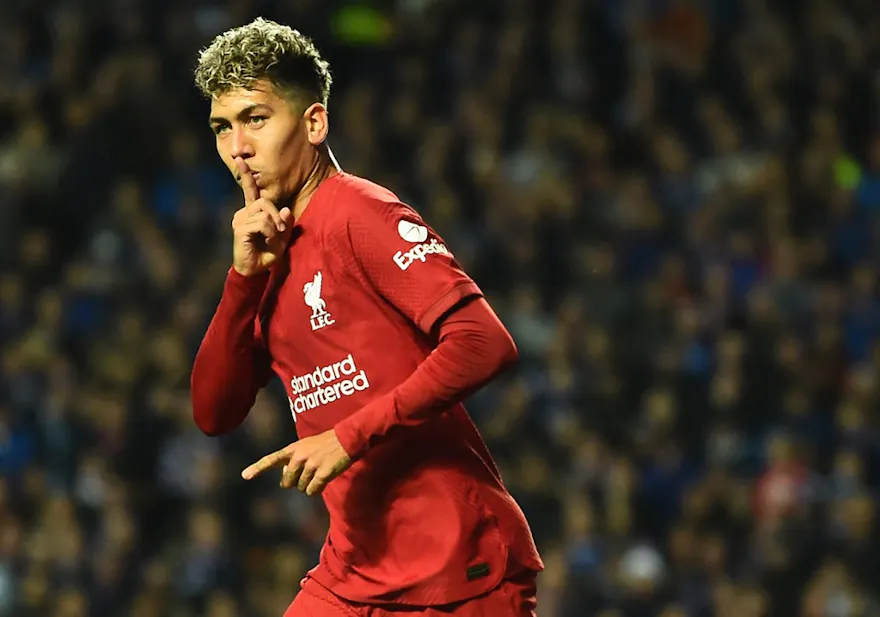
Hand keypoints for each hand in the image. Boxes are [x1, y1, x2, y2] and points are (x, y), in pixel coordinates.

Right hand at [231, 157, 292, 276]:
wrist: (254, 271)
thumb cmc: (267, 254)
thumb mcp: (282, 237)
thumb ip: (286, 223)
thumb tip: (285, 210)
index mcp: (252, 212)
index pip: (249, 189)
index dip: (246, 174)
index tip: (239, 158)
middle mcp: (243, 212)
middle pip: (265, 201)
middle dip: (277, 216)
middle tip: (279, 232)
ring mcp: (240, 220)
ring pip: (264, 212)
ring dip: (274, 227)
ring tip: (272, 240)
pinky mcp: (240, 229)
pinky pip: (261, 222)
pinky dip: (269, 232)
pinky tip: (267, 242)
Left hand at [241, 429, 352, 495]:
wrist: (348, 438)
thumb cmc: (328, 443)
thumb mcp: (307, 446)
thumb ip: (294, 460)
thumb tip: (285, 479)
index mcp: (294, 449)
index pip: (271, 459)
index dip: (257, 468)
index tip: (244, 475)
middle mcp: (299, 457)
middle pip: (287, 482)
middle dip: (296, 482)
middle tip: (309, 472)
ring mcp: (310, 465)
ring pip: (301, 488)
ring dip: (310, 484)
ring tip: (320, 470)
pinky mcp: (322, 473)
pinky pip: (312, 491)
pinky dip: (317, 489)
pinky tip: (325, 478)